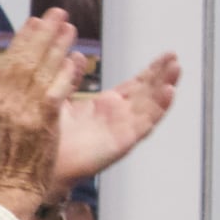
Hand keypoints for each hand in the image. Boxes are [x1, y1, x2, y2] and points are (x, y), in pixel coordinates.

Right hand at [0, 8, 83, 215]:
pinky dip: (65, 75)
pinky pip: (56, 93)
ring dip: (57, 48)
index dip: (22, 40)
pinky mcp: (43, 124)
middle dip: (43, 35)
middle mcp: (5, 104)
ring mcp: (25, 114)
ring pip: (42, 73)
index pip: (7, 63)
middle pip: (26, 62)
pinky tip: (75, 59)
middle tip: (57, 13)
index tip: (33, 21)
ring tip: (70, 28)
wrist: (6, 189)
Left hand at [53, 51, 178, 189]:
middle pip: (148, 92)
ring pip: (150, 105)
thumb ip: (71, 77)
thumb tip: (77, 55)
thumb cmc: (49, 137)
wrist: (42, 163)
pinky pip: (145, 124)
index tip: (166, 56)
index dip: (151, 70)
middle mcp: (118, 116)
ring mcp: (122, 129)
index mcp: (106, 106)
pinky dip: (158, 108)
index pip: (135, 84)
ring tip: (176, 69)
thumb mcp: (60, 98)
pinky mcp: (122, 142)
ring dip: (165, 87)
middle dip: (162, 75)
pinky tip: (169, 92)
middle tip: (174, 57)